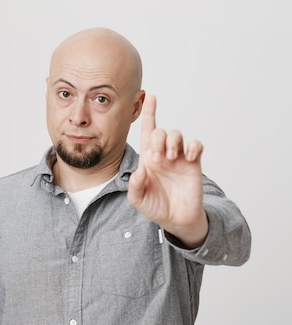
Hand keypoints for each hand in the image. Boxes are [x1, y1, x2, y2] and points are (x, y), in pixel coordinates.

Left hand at [127, 94, 207, 247]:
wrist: (176, 219)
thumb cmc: (155, 207)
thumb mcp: (138, 199)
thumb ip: (134, 186)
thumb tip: (140, 171)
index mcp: (147, 160)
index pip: (147, 132)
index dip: (149, 114)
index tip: (150, 97)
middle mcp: (162, 154)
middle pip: (160, 131)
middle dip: (157, 140)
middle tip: (157, 159)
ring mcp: (178, 158)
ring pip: (177, 134)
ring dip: (172, 141)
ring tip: (170, 158)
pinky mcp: (193, 163)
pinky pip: (196, 144)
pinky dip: (193, 145)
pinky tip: (189, 156)